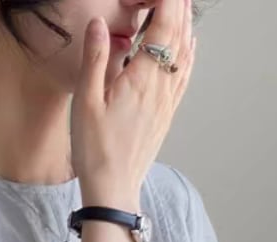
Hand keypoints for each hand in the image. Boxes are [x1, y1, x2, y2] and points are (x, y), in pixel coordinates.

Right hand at [71, 0, 195, 198]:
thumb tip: (98, 23)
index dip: (165, 2)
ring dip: (186, 26)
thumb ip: (94, 59)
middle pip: (177, 36)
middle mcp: (161, 86)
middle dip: (178, 7)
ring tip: (184, 6)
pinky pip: (184, 75)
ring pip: (184, 53)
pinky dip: (190, 53)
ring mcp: (167, 101)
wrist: (113, 189)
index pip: (162, 27)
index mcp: (142, 78)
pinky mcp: (166, 114)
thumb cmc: (96, 151)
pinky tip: (190, 45)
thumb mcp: (85, 103)